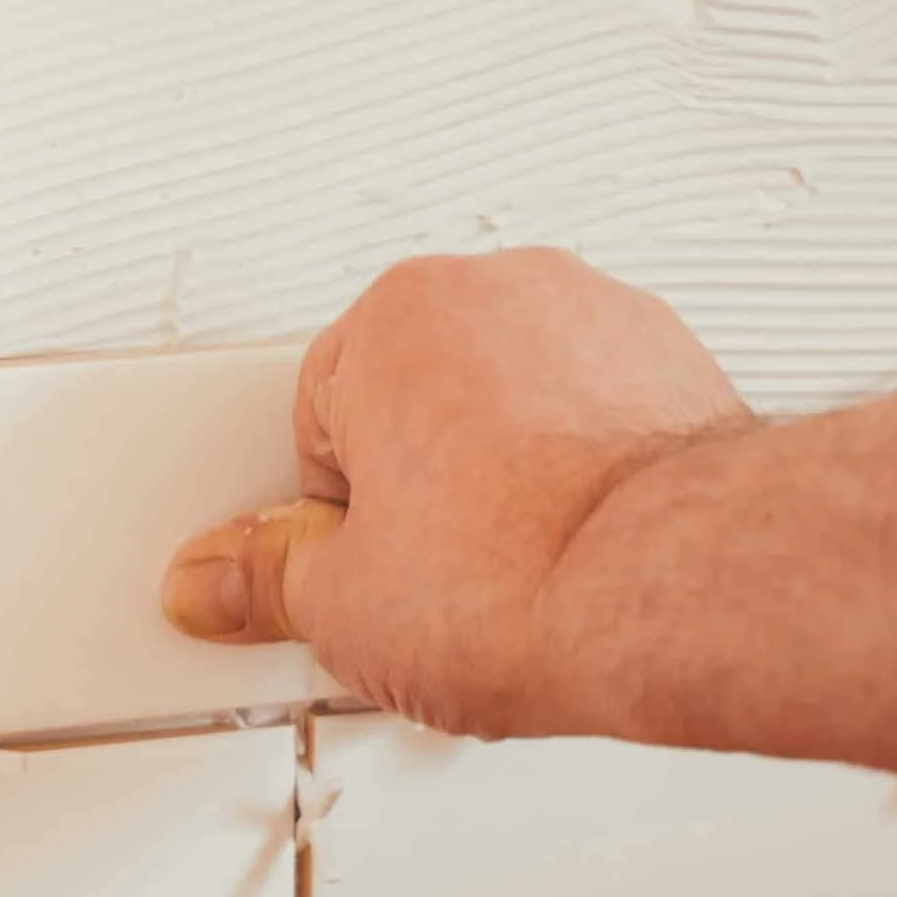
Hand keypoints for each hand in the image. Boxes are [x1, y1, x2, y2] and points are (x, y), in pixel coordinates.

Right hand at [160, 252, 746, 738]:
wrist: (679, 589)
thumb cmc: (527, 574)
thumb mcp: (343, 606)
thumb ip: (263, 580)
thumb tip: (217, 580)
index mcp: (392, 317)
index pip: (318, 420)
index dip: (335, 518)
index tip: (359, 571)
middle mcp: (498, 290)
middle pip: (418, 396)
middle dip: (421, 484)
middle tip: (433, 577)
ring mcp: (597, 318)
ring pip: (517, 399)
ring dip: (509, 470)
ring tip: (518, 569)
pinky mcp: (678, 362)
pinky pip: (603, 413)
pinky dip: (593, 468)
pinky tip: (585, 548)